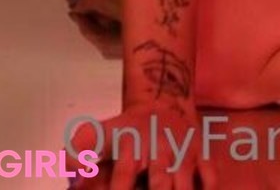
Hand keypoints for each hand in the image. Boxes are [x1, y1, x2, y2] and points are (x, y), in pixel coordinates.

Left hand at [70, 100, 211, 189]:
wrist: (165, 100)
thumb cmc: (128, 129)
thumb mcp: (101, 131)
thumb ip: (80, 147)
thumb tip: (70, 167)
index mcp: (132, 147)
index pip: (123, 177)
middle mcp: (158, 151)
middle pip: (160, 186)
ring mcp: (182, 154)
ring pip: (184, 187)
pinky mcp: (202, 155)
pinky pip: (209, 179)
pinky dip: (206, 189)